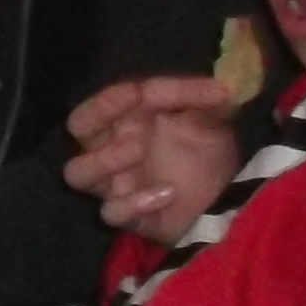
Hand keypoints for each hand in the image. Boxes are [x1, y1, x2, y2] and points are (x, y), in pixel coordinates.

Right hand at [64, 75, 246, 241]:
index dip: (112, 98)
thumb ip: (210, 100)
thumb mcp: (213, 117)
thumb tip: (221, 87)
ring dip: (103, 159)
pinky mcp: (131, 218)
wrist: (228, 195)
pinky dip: (136, 202)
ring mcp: (117, 186)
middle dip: (97, 115)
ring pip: (78, 173)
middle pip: (78, 129)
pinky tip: (168, 192)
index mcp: (124, 122)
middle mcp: (111, 151)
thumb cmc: (206, 150)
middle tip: (132, 109)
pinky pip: (112, 213)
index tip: (140, 92)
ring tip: (139, 149)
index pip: (101, 104)